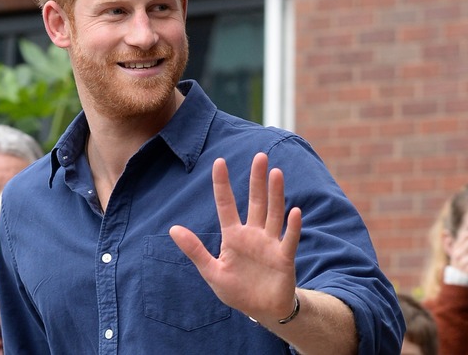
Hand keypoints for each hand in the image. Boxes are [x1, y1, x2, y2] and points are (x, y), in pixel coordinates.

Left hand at [169, 152, 301, 320]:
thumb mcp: (211, 271)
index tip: (219, 161)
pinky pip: (289, 239)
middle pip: (256, 201)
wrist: (262, 310)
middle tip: (260, 156)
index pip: (226, 204)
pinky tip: (295, 211)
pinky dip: (293, 226)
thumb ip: (195, 250)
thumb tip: (173, 229)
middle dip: (257, 180)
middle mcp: (253, 234)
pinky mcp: (284, 257)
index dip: (222, 184)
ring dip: (276, 194)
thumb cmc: (236, 290)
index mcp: (233, 236)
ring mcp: (270, 243)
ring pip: (273, 213)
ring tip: (276, 173)